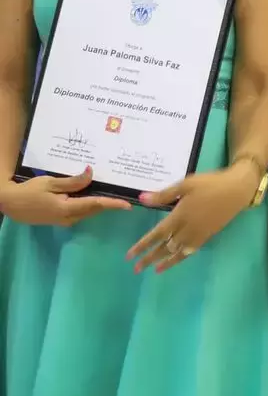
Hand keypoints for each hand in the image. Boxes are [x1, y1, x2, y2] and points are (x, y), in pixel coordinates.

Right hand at [0, 166, 131, 226]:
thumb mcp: (51, 182)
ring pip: (88, 211)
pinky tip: (92, 194)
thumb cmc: (29, 191)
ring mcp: (64, 221)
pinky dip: (88, 204)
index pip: (95, 204)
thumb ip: (73, 182)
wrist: (9, 204)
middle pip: (94, 209)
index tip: (128, 205)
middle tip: (124, 192)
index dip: (113, 204)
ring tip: (113, 191)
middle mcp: (68, 218)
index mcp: (66, 208)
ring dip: (99, 203)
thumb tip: (91, 174)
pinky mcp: (60, 219)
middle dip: (109, 202)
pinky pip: (80, 212)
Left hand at [128, 163, 259, 272]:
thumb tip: (142, 199)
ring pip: (178, 252)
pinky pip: (191, 250)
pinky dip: (181, 257)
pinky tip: (175, 260)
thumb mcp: (186, 184)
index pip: (157, 235)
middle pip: (165, 247)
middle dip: (150, 258)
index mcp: (179, 215)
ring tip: (154, 270)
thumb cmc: (211, 183)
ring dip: (165, 261)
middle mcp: (187, 228)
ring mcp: (198, 233)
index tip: (130, 256)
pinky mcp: (208, 235)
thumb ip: (164, 195)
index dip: (142, 246)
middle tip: (136, 268)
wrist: (237, 189)